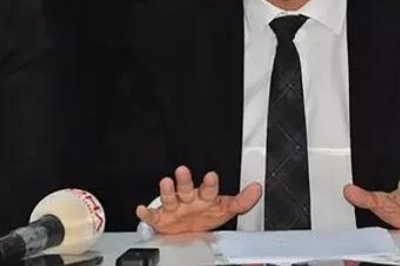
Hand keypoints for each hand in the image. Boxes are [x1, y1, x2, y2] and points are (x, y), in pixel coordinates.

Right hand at [136, 165, 261, 233]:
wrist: (187, 229)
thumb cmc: (206, 214)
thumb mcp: (226, 209)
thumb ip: (242, 201)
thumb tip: (257, 189)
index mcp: (205, 197)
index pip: (209, 189)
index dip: (210, 183)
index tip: (211, 176)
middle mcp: (189, 199)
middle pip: (187, 188)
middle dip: (185, 180)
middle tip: (183, 170)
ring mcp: (175, 208)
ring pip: (170, 198)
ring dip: (167, 191)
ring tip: (165, 182)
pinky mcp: (162, 219)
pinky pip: (153, 216)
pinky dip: (147, 213)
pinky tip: (142, 209)